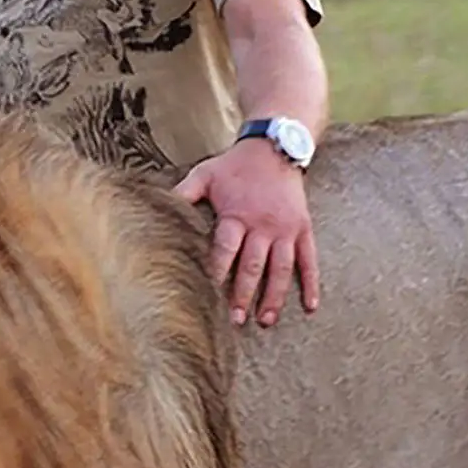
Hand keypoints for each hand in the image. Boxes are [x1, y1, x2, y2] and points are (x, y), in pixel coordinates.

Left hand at [175, 138, 319, 326]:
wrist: (275, 146)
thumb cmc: (235, 165)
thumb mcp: (205, 174)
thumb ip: (184, 194)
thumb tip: (156, 206)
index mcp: (237, 215)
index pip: (225, 249)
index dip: (217, 271)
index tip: (209, 294)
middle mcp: (263, 225)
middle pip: (253, 265)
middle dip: (244, 293)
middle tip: (236, 319)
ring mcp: (286, 229)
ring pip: (281, 269)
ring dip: (274, 296)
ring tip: (266, 320)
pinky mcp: (303, 229)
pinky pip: (309, 260)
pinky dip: (311, 284)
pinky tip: (310, 306)